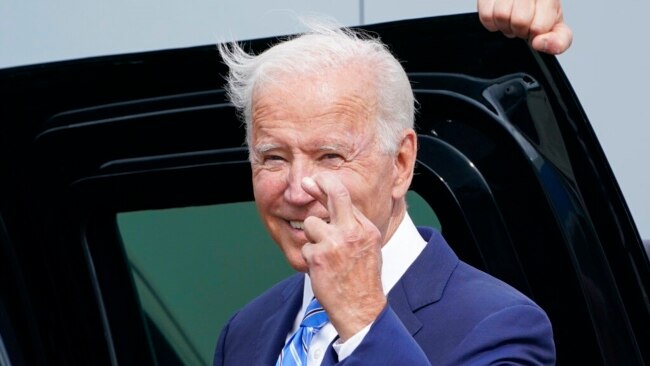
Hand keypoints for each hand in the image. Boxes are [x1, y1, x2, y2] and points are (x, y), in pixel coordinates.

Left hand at [300, 174, 385, 341]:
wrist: (361, 309)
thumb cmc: (363, 281)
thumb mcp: (368, 248)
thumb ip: (354, 228)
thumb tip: (334, 210)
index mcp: (366, 229)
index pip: (346, 199)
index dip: (329, 188)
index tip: (318, 181)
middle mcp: (352, 231)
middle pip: (334, 194)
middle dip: (318, 185)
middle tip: (306, 181)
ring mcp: (335, 242)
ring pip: (311, 224)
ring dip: (312, 239)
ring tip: (324, 257)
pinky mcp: (319, 256)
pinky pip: (306, 248)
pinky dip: (310, 259)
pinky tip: (322, 271)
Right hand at [477, 0, 572, 53]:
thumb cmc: (539, 10)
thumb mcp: (555, 25)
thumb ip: (559, 41)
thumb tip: (540, 44)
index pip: (538, 26)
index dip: (534, 33)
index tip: (533, 27)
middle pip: (519, 21)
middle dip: (518, 29)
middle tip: (520, 24)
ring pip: (501, 16)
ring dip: (504, 25)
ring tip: (510, 18)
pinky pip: (486, 16)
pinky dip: (491, 22)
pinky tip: (498, 15)